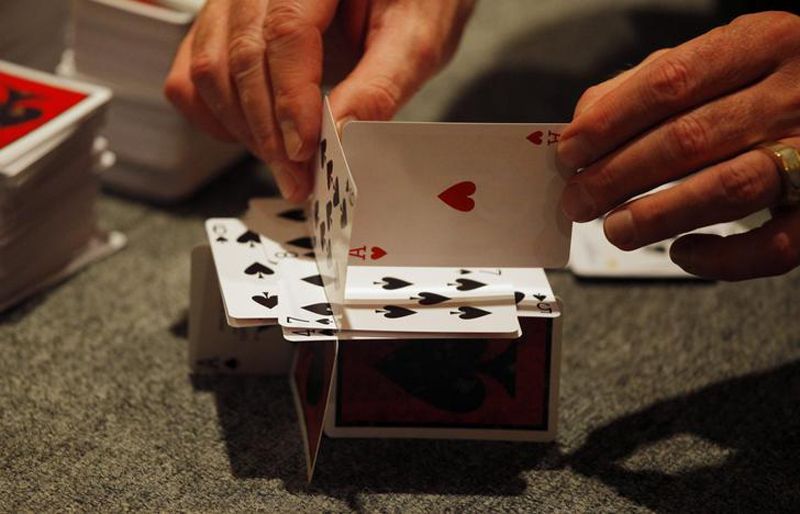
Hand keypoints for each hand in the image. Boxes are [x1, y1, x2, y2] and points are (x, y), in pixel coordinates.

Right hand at [164, 0, 474, 201]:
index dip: (290, 97)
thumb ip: (380, 84)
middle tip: (298, 181)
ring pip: (208, 68)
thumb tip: (339, 137)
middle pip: (240, 55)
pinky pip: (193, 71)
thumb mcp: (418, 36)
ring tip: (285, 166)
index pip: (285, 29)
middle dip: (268, 131)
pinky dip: (215, 114)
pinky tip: (254, 137)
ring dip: (243, 130)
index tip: (304, 151)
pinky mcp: (222, 24)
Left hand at [557, 11, 799, 280]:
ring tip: (614, 228)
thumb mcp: (724, 57)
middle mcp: (795, 95)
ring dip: (656, 215)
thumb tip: (585, 120)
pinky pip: (774, 245)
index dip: (609, 123)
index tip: (570, 153)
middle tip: (578, 200)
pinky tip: (681, 253)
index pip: (670, 82)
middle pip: (688, 139)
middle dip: (617, 175)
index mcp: (764, 43)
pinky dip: (722, 257)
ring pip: (728, 189)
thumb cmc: (775, 83)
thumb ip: (655, 80)